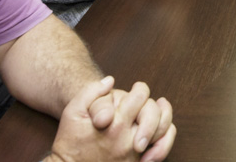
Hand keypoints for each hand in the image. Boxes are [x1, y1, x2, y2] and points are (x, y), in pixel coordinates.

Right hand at [48, 77, 175, 161]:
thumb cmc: (70, 140)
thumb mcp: (73, 112)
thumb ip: (91, 92)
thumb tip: (110, 81)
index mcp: (115, 123)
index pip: (139, 97)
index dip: (140, 89)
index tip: (137, 88)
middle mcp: (127, 139)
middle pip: (153, 112)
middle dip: (152, 102)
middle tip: (146, 101)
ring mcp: (133, 153)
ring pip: (162, 130)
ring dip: (164, 117)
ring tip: (161, 108)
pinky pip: (160, 150)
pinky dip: (165, 139)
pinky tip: (161, 130)